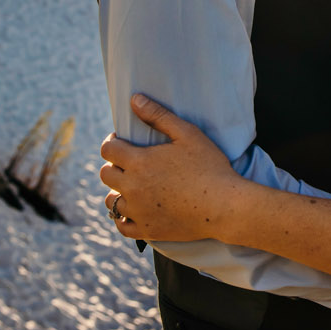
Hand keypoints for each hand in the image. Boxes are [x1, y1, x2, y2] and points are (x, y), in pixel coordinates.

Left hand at [98, 93, 246, 242]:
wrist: (224, 205)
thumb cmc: (209, 166)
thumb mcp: (187, 133)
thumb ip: (158, 115)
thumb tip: (134, 99)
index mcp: (139, 162)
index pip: (108, 150)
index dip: (112, 142)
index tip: (122, 140)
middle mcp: (132, 187)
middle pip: (105, 174)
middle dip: (115, 164)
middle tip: (130, 162)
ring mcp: (138, 211)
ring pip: (110, 201)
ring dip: (117, 191)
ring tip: (132, 186)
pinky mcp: (146, 230)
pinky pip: (121, 225)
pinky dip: (123, 217)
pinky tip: (134, 209)